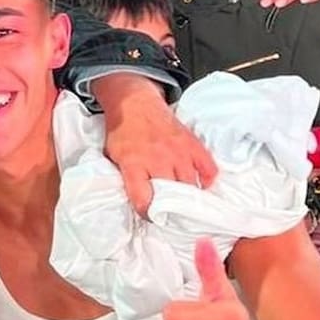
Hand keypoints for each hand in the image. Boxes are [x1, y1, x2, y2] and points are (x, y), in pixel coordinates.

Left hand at [97, 75, 217, 214]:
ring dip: (188, 196)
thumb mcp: (111, 156)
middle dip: (171, 208)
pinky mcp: (191, 144)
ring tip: (184, 201)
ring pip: (191, 185)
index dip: (147, 213)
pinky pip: (208, 168)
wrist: (135, 103)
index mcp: (134, 164)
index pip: (144, 199)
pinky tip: (200, 184)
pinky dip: (207, 179)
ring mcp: (177, 151)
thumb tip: (129, 200)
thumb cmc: (122, 132)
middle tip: (169, 211)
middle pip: (172, 195)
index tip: (150, 216)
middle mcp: (158, 159)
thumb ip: (121, 178)